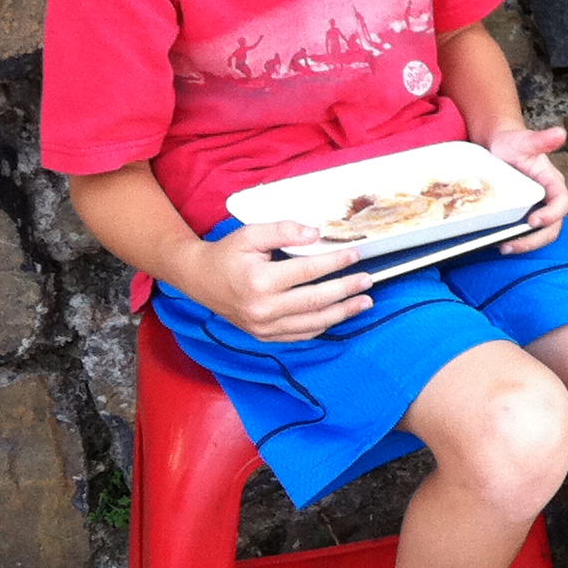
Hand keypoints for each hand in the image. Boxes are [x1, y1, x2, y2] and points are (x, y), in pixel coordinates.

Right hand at [185, 219, 372, 341]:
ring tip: (364, 302)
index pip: (308, 272)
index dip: (335, 263)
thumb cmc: (227, 254)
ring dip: (342, 313)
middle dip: (346, 290)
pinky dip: (322, 326)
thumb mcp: (250, 234)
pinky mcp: (263, 336)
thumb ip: (284, 231)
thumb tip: (316, 234)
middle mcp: (262, 309)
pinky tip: (338, 315)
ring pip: (312, 323)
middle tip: (368, 280)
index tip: (355, 255)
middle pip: (315, 301)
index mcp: (259, 282)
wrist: (198, 279)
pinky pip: (300, 335)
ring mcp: (262, 327)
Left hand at [485, 125, 567, 252]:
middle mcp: (548, 198)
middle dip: (535, 239)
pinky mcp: (522, 213)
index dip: (551, 215)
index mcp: (553, 183)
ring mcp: (536, 207)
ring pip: (540, 233)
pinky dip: (515, 240)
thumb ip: (540, 140)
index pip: (562, 204)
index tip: (533, 220)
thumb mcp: (523, 141)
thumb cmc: (512, 142)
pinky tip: (496, 241)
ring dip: (525, 244)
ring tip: (503, 247)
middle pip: (553, 226)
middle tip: (511, 244)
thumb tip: (560, 133)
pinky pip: (525, 232)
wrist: (498, 145)